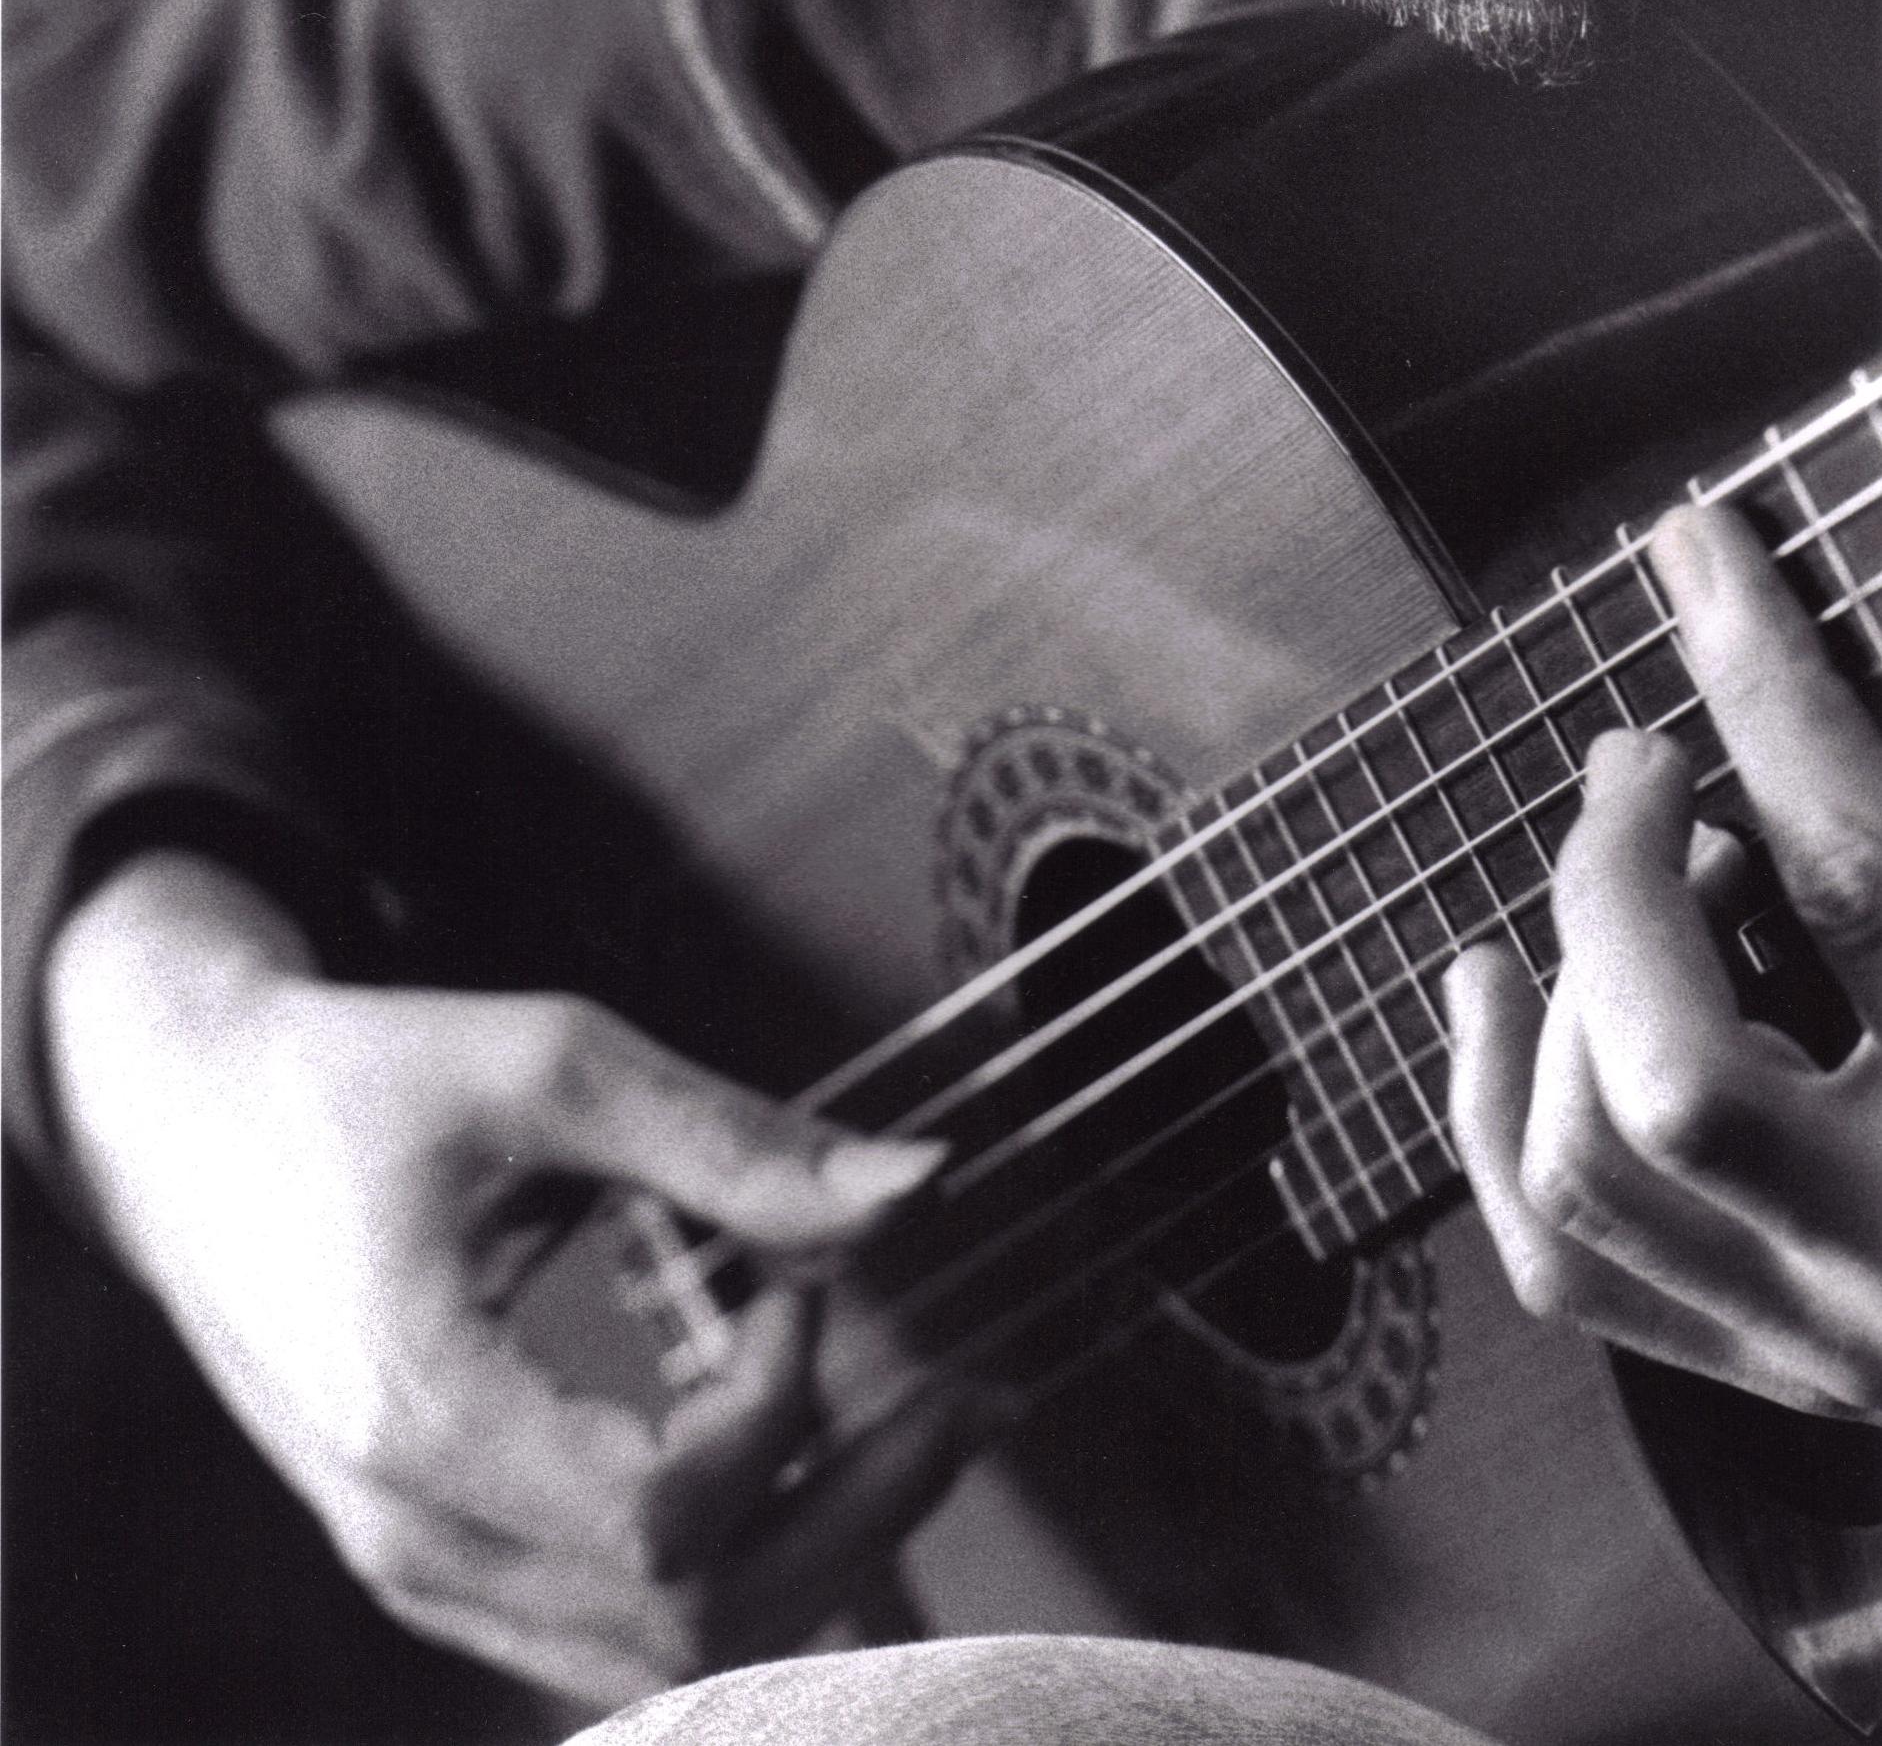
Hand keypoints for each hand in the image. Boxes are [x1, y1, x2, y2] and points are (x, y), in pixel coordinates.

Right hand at [44, 852, 967, 1704]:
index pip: (665, 1520)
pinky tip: (790, 1456)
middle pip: (687, 1618)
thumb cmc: (364, 1079)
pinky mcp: (432, 1558)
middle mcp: (412, 1530)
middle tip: (961, 1396)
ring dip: (807, 1544)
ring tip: (909, 1421)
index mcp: (424, 1413)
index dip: (777, 1417)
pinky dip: (725, 1557)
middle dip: (858, 1514)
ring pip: (656, 1648)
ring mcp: (416, 1564)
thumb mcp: (544, 1064)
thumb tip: (917, 1185)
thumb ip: (730, 1140)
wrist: (190, 1127)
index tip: (795, 1284)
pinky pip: (604, 1623)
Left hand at [1445, 502, 1881, 1419]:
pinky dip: (1511, 1110)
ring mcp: (1839, 1345)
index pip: (1861, 881)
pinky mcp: (1783, 1360)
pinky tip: (1511, 992)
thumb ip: (1857, 782)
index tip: (1706, 572)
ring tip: (1612, 876)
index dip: (1772, 701)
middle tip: (1647, 768)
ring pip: (1592, 1190)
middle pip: (1683, 1095)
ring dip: (1558, 997)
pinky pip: (1577, 1262)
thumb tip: (1722, 575)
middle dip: (1619, 891)